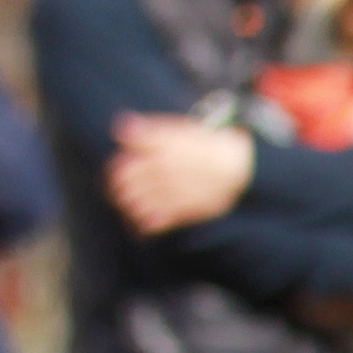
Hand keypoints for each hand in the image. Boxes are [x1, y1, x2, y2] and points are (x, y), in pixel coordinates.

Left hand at [107, 114, 256, 233]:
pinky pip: (150, 223)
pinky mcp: (181, 213)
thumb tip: (120, 130)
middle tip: (118, 189)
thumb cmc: (205, 146)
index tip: (116, 170)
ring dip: (126, 205)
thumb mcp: (180, 129)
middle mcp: (162, 172)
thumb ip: (149, 130)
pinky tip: (143, 218)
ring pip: (133, 205)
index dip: (114, 170)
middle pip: (123, 187)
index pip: (121, 166)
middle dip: (115, 188)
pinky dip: (141, 222)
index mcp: (159, 151)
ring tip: (128, 204)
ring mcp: (171, 194)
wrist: (238, 169)